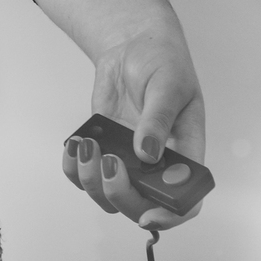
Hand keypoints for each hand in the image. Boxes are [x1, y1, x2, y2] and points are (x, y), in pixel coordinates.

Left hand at [61, 27, 206, 229]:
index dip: (170, 216)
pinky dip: (73, 168)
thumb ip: (158, 119)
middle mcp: (158, 165)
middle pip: (141, 205)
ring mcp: (129, 161)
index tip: (147, 215)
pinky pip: (83, 175)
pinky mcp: (104, 151)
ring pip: (107, 195)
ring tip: (88, 145)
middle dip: (121, 194)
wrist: (134, 45)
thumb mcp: (168, 84)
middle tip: (109, 162)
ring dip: (92, 179)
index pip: (187, 200)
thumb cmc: (163, 61)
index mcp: (185, 152)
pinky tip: (75, 144)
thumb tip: (148, 154)